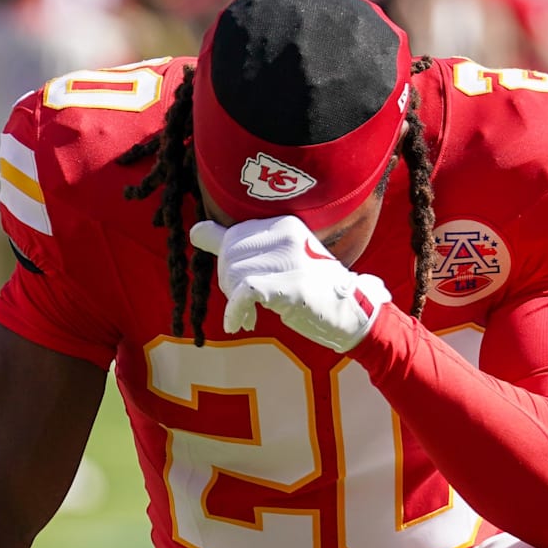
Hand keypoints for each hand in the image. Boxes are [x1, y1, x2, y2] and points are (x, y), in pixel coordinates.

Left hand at [190, 215, 390, 352]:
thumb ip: (235, 243)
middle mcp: (285, 234)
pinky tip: (240, 324)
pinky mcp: (290, 285)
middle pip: (229, 257)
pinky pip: (244, 292)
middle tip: (247, 304)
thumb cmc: (313, 288)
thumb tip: (194, 230)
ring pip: (233, 276)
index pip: (232, 238)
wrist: (353, 313)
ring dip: (235, 302)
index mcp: (283, 223)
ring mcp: (289, 259)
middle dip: (229, 285)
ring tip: (252, 316)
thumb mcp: (278, 258)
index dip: (229, 265)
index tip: (241, 285)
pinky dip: (236, 311)